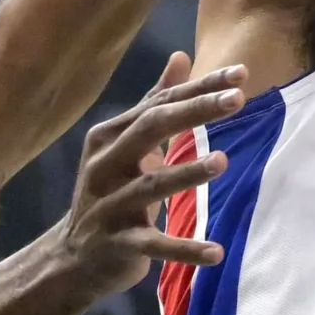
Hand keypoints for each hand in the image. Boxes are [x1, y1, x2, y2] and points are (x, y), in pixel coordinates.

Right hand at [54, 53, 247, 293]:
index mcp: (108, 136)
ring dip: (187, 173)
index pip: (159, 103)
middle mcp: (104, 165)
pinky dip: (184, 249)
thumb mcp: (126, 145)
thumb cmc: (109, 192)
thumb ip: (153, 103)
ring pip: (151, 186)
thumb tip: (181, 56)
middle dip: (195, 112)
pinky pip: (154, 244)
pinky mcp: (118, 243)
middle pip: (151, 129)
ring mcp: (109, 205)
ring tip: (223, 161)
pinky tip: (217, 252)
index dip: (199, 87)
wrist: (73, 258)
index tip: (240, 73)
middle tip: (238, 99)